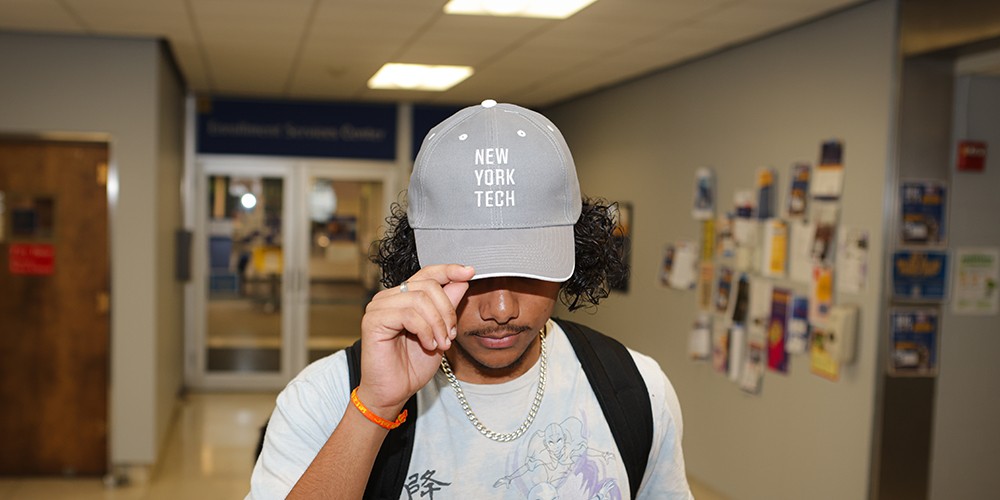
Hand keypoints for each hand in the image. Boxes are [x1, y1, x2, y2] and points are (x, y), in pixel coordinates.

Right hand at [356, 264, 474, 416]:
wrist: (394, 392)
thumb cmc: (412, 366)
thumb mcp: (440, 332)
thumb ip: (448, 306)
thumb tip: (462, 280)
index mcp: (404, 297)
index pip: (428, 273)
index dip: (449, 270)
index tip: (470, 272)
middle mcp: (389, 297)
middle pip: (428, 285)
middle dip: (447, 310)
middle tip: (450, 335)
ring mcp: (379, 307)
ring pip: (420, 299)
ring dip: (438, 323)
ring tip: (440, 344)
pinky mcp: (373, 320)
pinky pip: (408, 314)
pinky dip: (425, 331)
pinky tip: (428, 345)